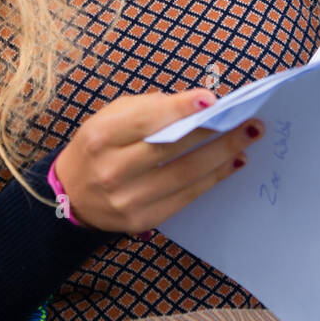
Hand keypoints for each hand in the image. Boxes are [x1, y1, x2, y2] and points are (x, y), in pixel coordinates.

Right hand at [54, 87, 264, 233]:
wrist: (71, 194)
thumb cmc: (99, 145)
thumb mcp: (112, 116)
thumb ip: (150, 108)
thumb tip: (198, 104)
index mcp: (101, 136)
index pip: (147, 120)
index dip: (181, 109)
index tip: (213, 99)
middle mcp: (111, 170)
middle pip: (172, 149)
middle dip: (215, 133)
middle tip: (248, 121)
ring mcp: (127, 200)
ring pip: (185, 176)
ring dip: (222, 156)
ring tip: (247, 139)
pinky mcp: (142, 220)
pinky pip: (185, 197)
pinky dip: (212, 179)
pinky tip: (230, 163)